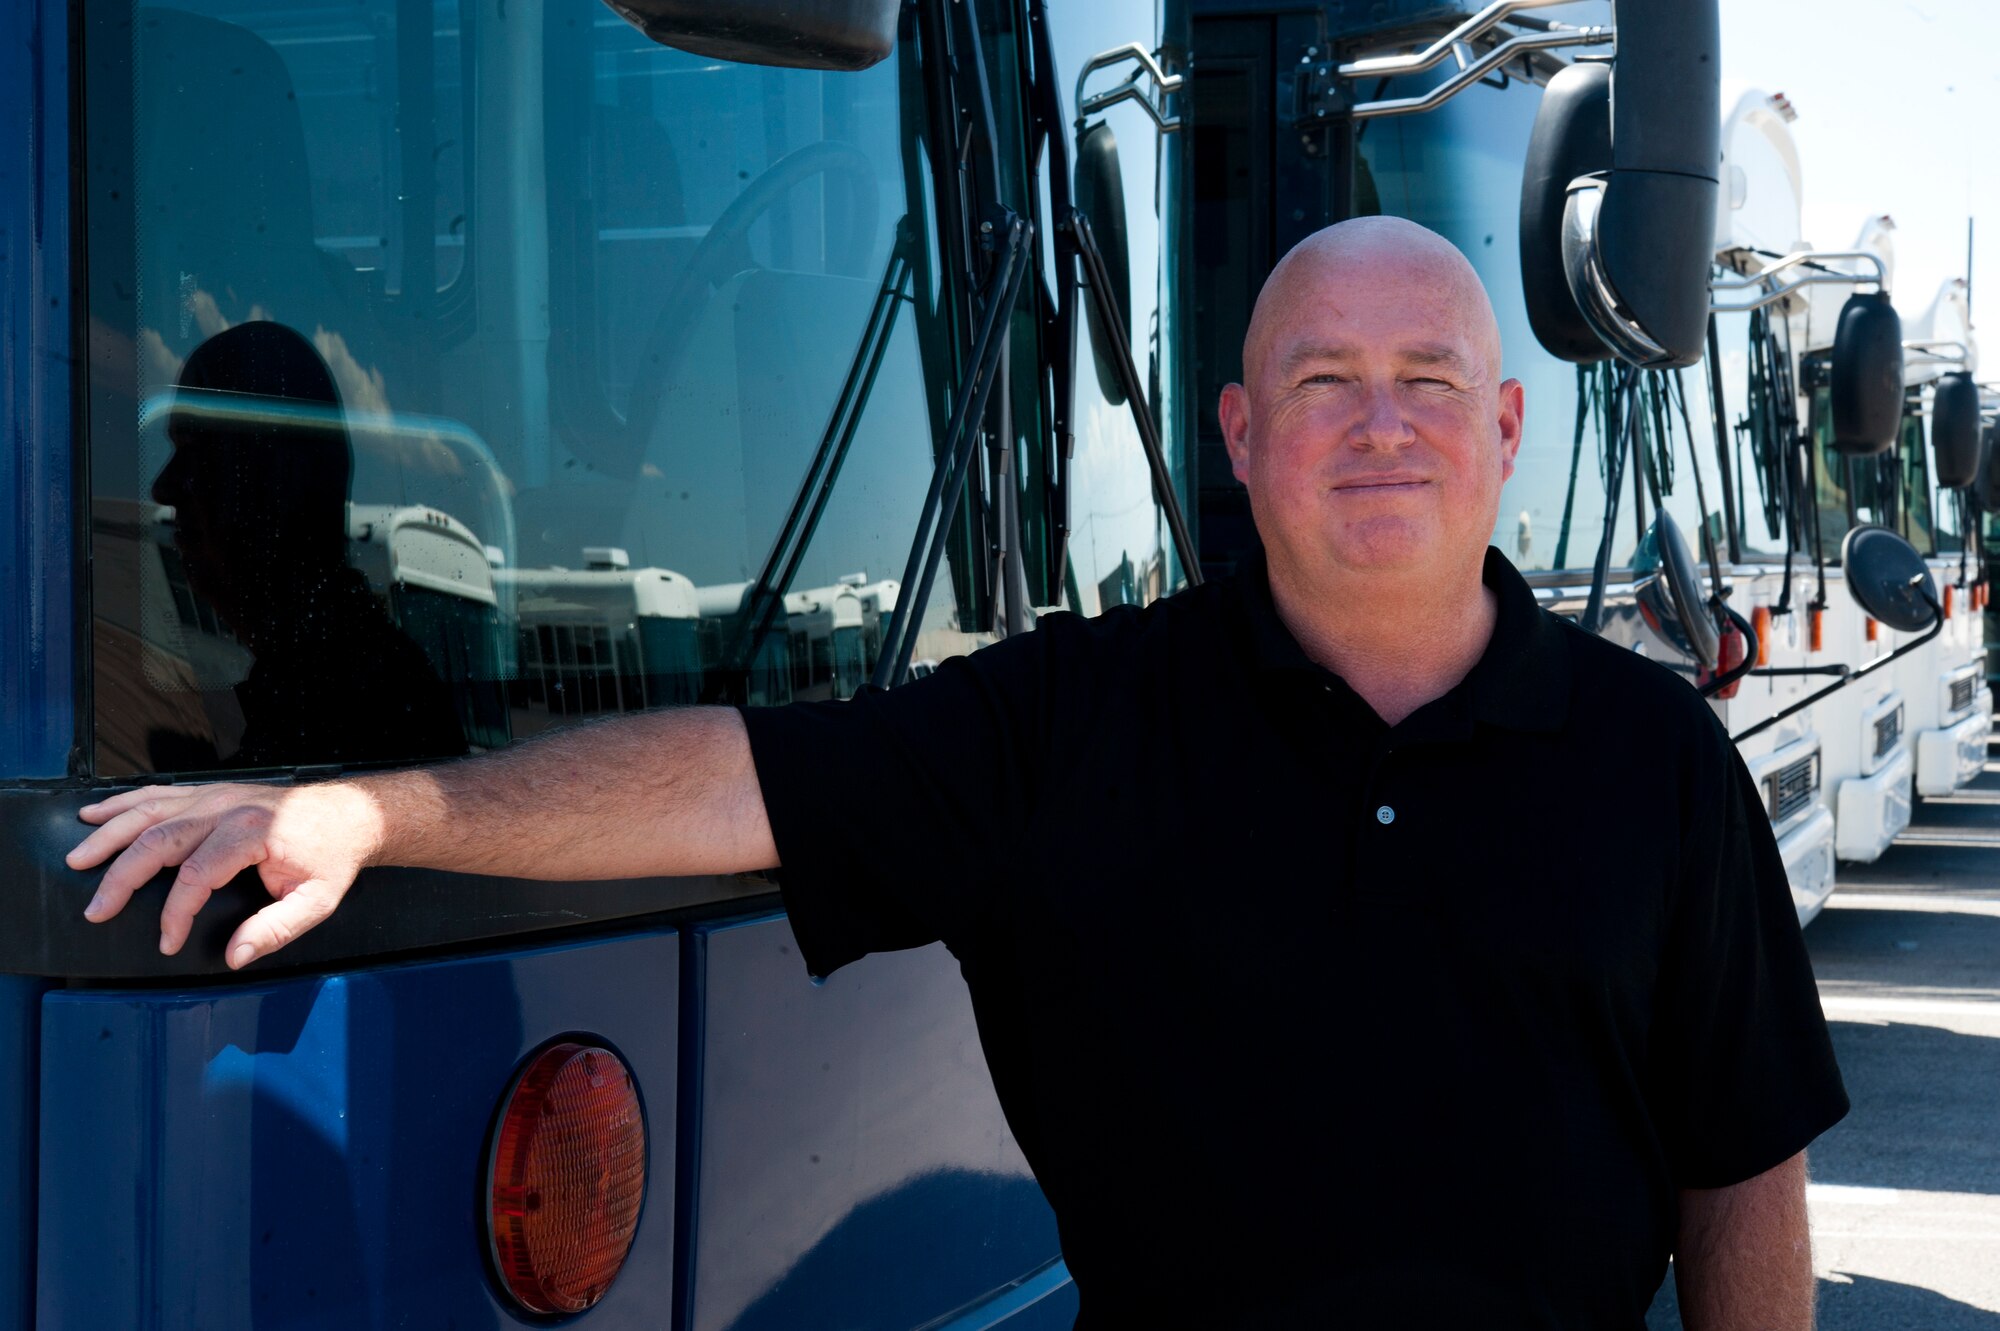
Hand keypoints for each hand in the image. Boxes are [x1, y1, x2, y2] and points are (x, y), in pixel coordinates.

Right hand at [67, 781, 384, 968]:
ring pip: (149, 811)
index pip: (196, 876)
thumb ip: (277, 928)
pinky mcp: (209, 792)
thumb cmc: (332, 857)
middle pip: (158, 839)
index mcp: (252, 832)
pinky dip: (122, 805)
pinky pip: (158, 794)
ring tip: (77, 860)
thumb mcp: (318, 899)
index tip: (167, 942)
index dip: (176, 914)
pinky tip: (94, 816)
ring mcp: (215, 795)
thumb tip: (236, 956)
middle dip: (121, 877)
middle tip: (96, 909)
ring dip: (108, 835)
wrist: (349, 814)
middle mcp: (227, 807)